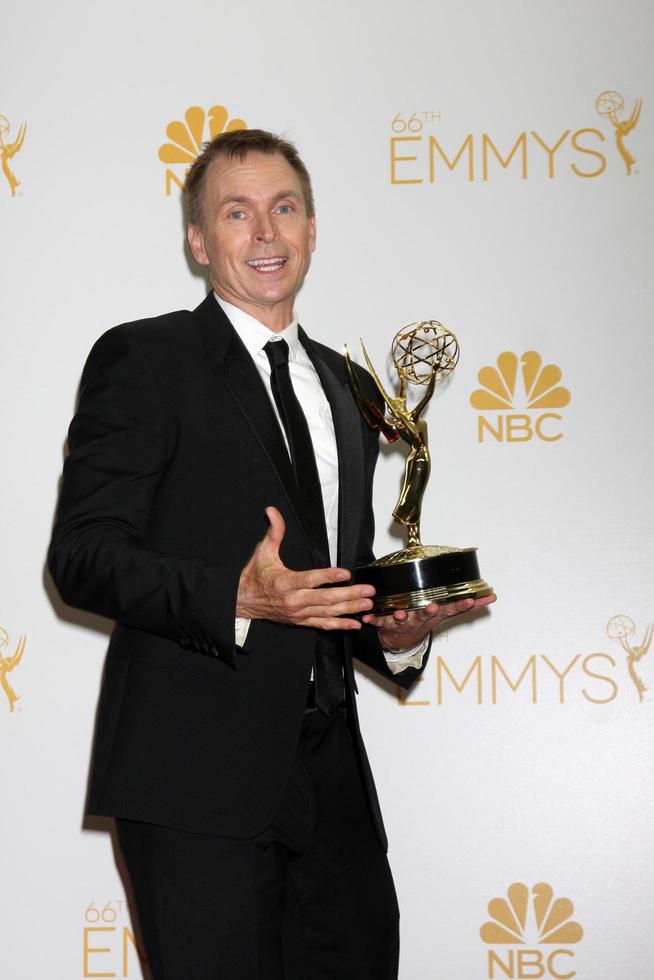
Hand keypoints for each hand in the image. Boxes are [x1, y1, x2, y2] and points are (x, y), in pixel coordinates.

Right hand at [236, 507, 375, 629]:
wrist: (243, 602)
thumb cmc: (254, 577)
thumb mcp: (263, 552)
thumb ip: (274, 532)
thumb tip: (273, 512)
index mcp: (285, 582)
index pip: (310, 580)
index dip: (329, 577)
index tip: (345, 573)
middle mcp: (294, 600)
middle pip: (325, 599)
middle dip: (350, 595)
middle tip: (368, 590)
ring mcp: (298, 613)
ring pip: (327, 613)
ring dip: (349, 609)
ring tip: (367, 604)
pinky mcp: (300, 621)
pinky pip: (322, 625)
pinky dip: (339, 625)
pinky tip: (354, 624)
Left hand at [363, 593, 496, 651]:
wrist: (402, 641)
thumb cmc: (425, 619)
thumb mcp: (448, 613)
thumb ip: (468, 605)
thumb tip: (493, 597)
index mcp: (435, 614)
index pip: (452, 609)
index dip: (461, 605)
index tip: (470, 599)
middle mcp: (421, 619)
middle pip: (426, 615)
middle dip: (429, 611)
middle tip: (432, 607)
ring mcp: (404, 622)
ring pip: (403, 618)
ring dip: (401, 616)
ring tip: (400, 613)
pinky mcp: (386, 624)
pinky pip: (379, 621)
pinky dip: (373, 620)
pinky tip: (366, 618)